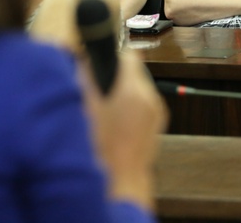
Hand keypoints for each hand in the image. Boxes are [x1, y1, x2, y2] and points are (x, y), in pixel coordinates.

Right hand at [80, 50, 166, 207]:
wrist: (119, 184)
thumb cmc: (100, 151)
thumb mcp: (84, 109)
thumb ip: (85, 78)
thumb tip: (85, 58)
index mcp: (134, 91)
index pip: (128, 55)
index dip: (110, 56)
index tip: (97, 62)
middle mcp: (150, 99)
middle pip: (133, 71)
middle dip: (115, 75)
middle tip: (96, 88)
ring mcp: (156, 113)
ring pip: (137, 88)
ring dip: (121, 91)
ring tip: (104, 109)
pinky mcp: (156, 126)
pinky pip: (141, 104)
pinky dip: (129, 107)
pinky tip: (114, 123)